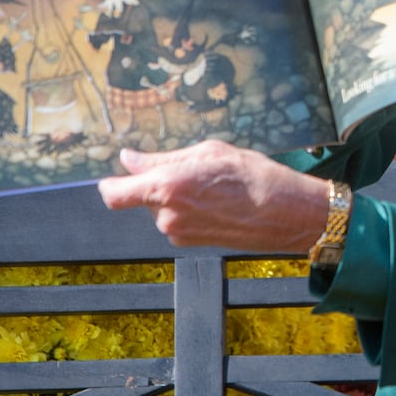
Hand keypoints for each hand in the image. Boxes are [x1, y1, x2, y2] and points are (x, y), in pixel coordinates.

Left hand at [98, 139, 330, 251]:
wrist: (285, 213)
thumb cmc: (253, 176)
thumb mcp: (209, 152)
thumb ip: (163, 158)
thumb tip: (130, 160)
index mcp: (167, 187)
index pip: (114, 194)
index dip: (110, 184)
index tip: (116, 176)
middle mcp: (166, 214)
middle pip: (143, 198)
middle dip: (160, 184)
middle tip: (194, 171)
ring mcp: (178, 232)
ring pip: (163, 209)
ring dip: (178, 197)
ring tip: (214, 187)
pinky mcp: (190, 243)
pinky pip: (178, 221)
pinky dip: (190, 210)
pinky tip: (218, 202)